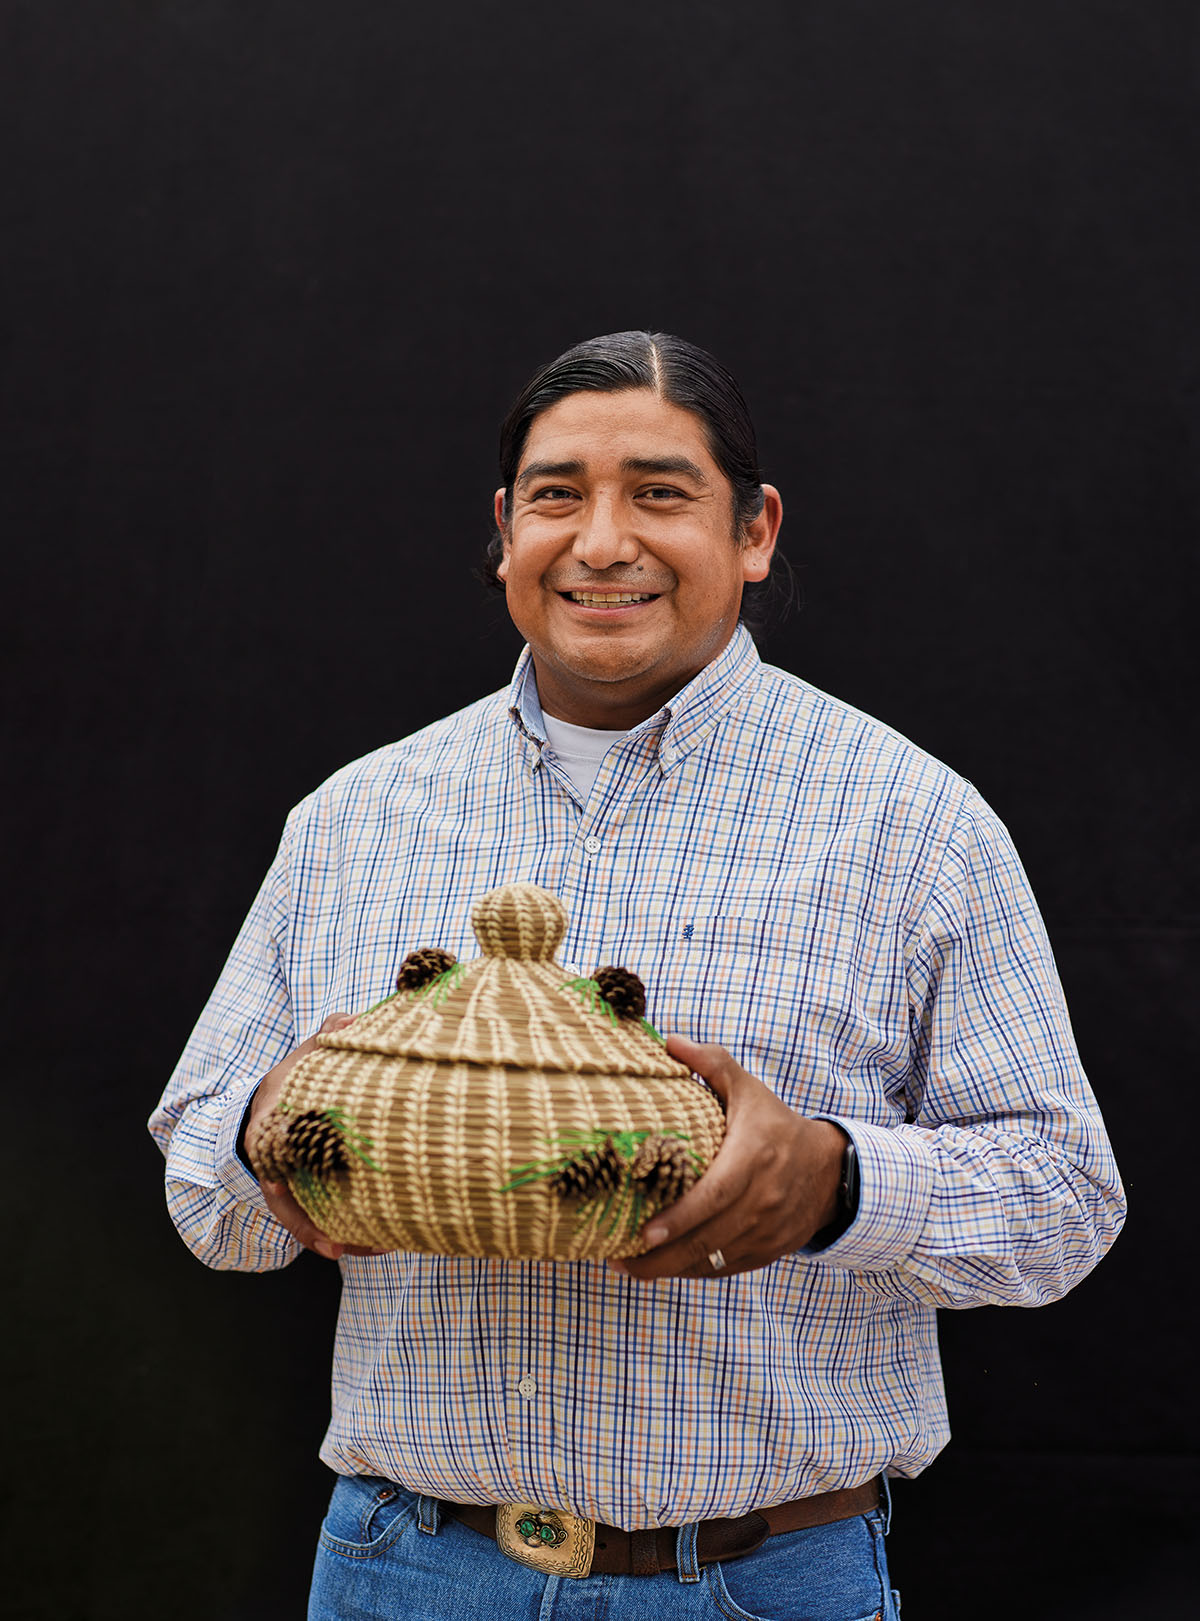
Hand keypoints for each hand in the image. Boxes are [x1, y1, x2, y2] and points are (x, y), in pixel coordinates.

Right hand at [250, 1013, 392, 1260]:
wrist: (274, 1094)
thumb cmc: (296, 1074)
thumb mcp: (305, 1055)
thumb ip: (329, 1035)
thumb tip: (355, 1021)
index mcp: (266, 1131)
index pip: (272, 1169)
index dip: (290, 1199)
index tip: (301, 1209)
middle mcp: (270, 1163)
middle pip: (291, 1208)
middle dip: (322, 1231)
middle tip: (360, 1246)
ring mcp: (286, 1179)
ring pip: (308, 1219)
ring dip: (341, 1238)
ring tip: (379, 1249)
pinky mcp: (305, 1187)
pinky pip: (320, 1214)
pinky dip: (343, 1230)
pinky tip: (377, 1241)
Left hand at [614, 1034, 846, 1280]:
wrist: (827, 1169)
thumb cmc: (776, 1123)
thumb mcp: (748, 1088)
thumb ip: (711, 1062)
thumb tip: (668, 1040)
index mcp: (754, 1158)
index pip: (715, 1195)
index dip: (680, 1218)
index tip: (643, 1231)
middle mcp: (762, 1200)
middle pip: (708, 1238)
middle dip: (661, 1256)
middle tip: (618, 1259)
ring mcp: (766, 1232)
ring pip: (712, 1259)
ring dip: (669, 1268)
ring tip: (627, 1266)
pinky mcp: (766, 1252)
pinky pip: (724, 1269)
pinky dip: (692, 1271)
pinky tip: (662, 1267)